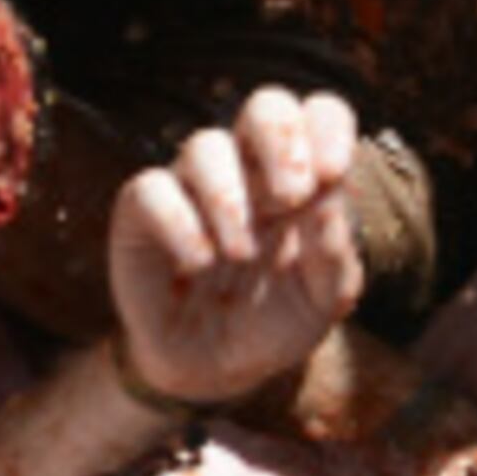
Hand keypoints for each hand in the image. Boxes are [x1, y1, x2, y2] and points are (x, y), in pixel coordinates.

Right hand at [107, 88, 363, 409]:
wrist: (216, 370)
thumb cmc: (276, 320)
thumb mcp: (322, 299)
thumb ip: (334, 252)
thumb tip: (329, 200)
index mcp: (302, 174)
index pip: (319, 114)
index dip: (329, 127)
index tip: (334, 174)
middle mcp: (249, 167)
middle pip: (265, 105)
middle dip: (282, 139)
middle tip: (291, 195)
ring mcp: (194, 185)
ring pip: (204, 144)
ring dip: (229, 196)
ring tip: (241, 253)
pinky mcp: (142, 214)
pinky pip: (151, 188)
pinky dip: (178, 221)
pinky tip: (199, 260)